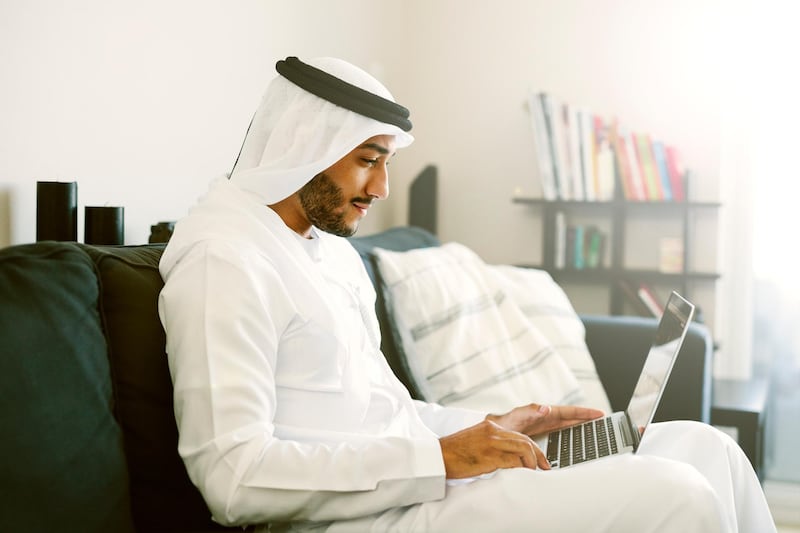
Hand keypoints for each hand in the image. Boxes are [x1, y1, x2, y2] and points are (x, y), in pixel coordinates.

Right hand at [439, 419, 548, 478]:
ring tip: (533, 472)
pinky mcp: (490, 455)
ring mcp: (492, 442)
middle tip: (545, 467)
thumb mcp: (475, 441)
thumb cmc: (454, 454)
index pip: (519, 435)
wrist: (438, 457)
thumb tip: (509, 458)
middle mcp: (493, 431)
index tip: (540, 460)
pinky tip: (522, 474)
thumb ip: (492, 444)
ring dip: (532, 463)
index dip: (533, 448)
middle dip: (539, 455)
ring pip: (524, 448)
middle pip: (525, 441)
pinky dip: (522, 468)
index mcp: (490, 426)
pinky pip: (514, 461)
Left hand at [486, 403, 604, 438]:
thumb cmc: (503, 424)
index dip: (583, 413)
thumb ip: (530, 411)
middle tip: (603, 421)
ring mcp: (543, 427)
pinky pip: (559, 433)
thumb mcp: (517, 416)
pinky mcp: (540, 435)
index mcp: (543, 413)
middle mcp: (545, 418)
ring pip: (566, 425)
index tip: (599, 413)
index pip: (567, 412)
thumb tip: (547, 408)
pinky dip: (569, 434)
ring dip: (580, 426)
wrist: (491, 434)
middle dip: (586, 418)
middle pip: (570, 417)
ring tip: (594, 429)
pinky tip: (575, 440)